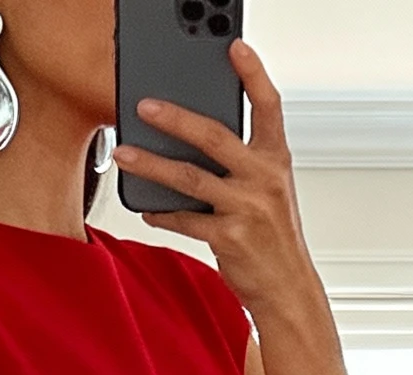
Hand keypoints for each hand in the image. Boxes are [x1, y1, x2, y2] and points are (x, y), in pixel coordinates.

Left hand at [113, 43, 314, 316]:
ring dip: (151, 164)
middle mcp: (263, 179)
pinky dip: (162, 213)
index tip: (235, 47)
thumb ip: (243, 164)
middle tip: (144, 106)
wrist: (288, 289)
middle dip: (175, 118)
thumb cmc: (275, 238)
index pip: (268, 105)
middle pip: (214, 137)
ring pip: (189, 178)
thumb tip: (195, 143)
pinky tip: (147, 209)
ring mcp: (247, 208)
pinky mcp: (229, 238)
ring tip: (125, 153)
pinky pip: (185, 219)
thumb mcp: (270, 192)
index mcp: (276, 160)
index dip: (252, 74)